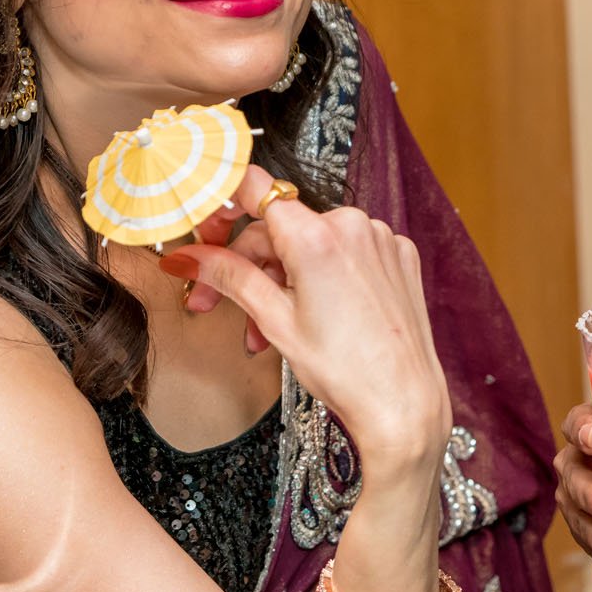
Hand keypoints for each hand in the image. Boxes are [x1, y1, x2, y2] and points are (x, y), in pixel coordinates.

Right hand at [160, 164, 451, 468]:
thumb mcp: (274, 321)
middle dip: (247, 266)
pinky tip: (315, 315)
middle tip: (216, 305)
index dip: (222, 208)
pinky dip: (324, 276)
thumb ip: (230, 277)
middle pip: (281, 228)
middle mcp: (353, 225)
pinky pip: (347, 253)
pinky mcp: (399, 255)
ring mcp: (381, 238)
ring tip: (266, 331)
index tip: (206, 233)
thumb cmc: (345, 370)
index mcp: (317, 236)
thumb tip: (189, 257)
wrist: (403, 401)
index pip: (255, 189)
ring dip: (283, 279)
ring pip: (312, 245)